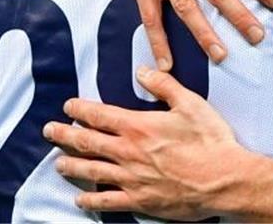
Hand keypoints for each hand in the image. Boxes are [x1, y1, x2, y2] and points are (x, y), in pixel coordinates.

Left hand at [43, 68, 248, 218]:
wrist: (223, 179)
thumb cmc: (210, 140)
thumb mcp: (190, 103)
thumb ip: (164, 85)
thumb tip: (142, 71)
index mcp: (138, 126)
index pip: (99, 115)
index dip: (80, 110)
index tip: (68, 106)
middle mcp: (128, 152)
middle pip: (87, 142)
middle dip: (64, 135)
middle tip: (48, 130)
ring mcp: (131, 179)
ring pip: (91, 171)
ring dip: (71, 165)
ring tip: (57, 163)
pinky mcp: (140, 200)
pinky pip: (106, 201)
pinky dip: (90, 199)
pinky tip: (80, 198)